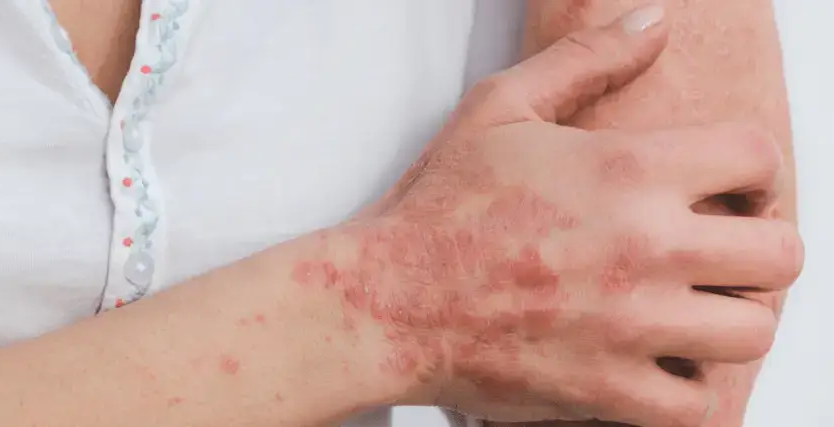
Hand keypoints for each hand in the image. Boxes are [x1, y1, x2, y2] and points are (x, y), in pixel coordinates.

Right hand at [297, 5, 802, 425]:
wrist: (387, 299)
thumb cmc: (439, 206)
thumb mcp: (502, 108)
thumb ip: (586, 59)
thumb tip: (656, 21)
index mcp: (627, 171)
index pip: (758, 158)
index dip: (754, 169)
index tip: (727, 188)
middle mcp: (645, 249)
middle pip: (780, 253)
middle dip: (757, 245)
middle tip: (716, 248)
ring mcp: (631, 327)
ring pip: (753, 331)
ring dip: (729, 317)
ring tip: (688, 307)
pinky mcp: (608, 390)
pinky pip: (697, 404)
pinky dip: (686, 385)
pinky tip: (652, 359)